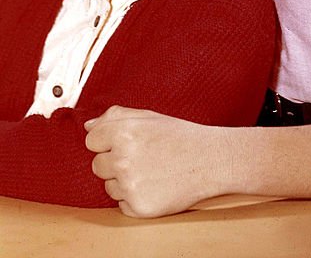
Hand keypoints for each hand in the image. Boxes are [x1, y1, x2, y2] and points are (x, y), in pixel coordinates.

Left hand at [85, 107, 223, 216]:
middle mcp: (123, 159)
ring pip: (108, 186)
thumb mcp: (151, 117)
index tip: (126, 142)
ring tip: (152, 171)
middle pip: (97, 165)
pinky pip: (121, 204)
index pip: (92, 140)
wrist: (211, 161)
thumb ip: (116, 116)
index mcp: (125, 132)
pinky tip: (155, 185)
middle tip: (143, 156)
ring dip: (124, 182)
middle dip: (114, 162)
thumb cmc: (181, 137)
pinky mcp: (137, 207)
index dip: (108, 141)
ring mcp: (130, 185)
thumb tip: (88, 126)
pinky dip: (134, 198)